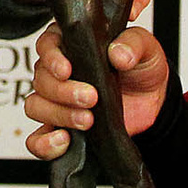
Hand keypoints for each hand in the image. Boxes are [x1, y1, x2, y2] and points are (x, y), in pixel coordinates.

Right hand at [24, 22, 170, 156]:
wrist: (151, 103)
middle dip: (63, 91)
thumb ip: (134, 44)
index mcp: (72, 45)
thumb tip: (118, 54)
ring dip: (58, 115)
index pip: (47, 44)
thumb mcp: (146, 48)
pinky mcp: (60, 128)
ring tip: (87, 120)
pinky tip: (64, 140)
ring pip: (36, 106)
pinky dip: (44, 143)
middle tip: (90, 97)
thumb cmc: (141, 68)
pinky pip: (37, 139)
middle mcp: (58, 72)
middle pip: (41, 79)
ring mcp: (57, 102)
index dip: (52, 58)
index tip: (66, 70)